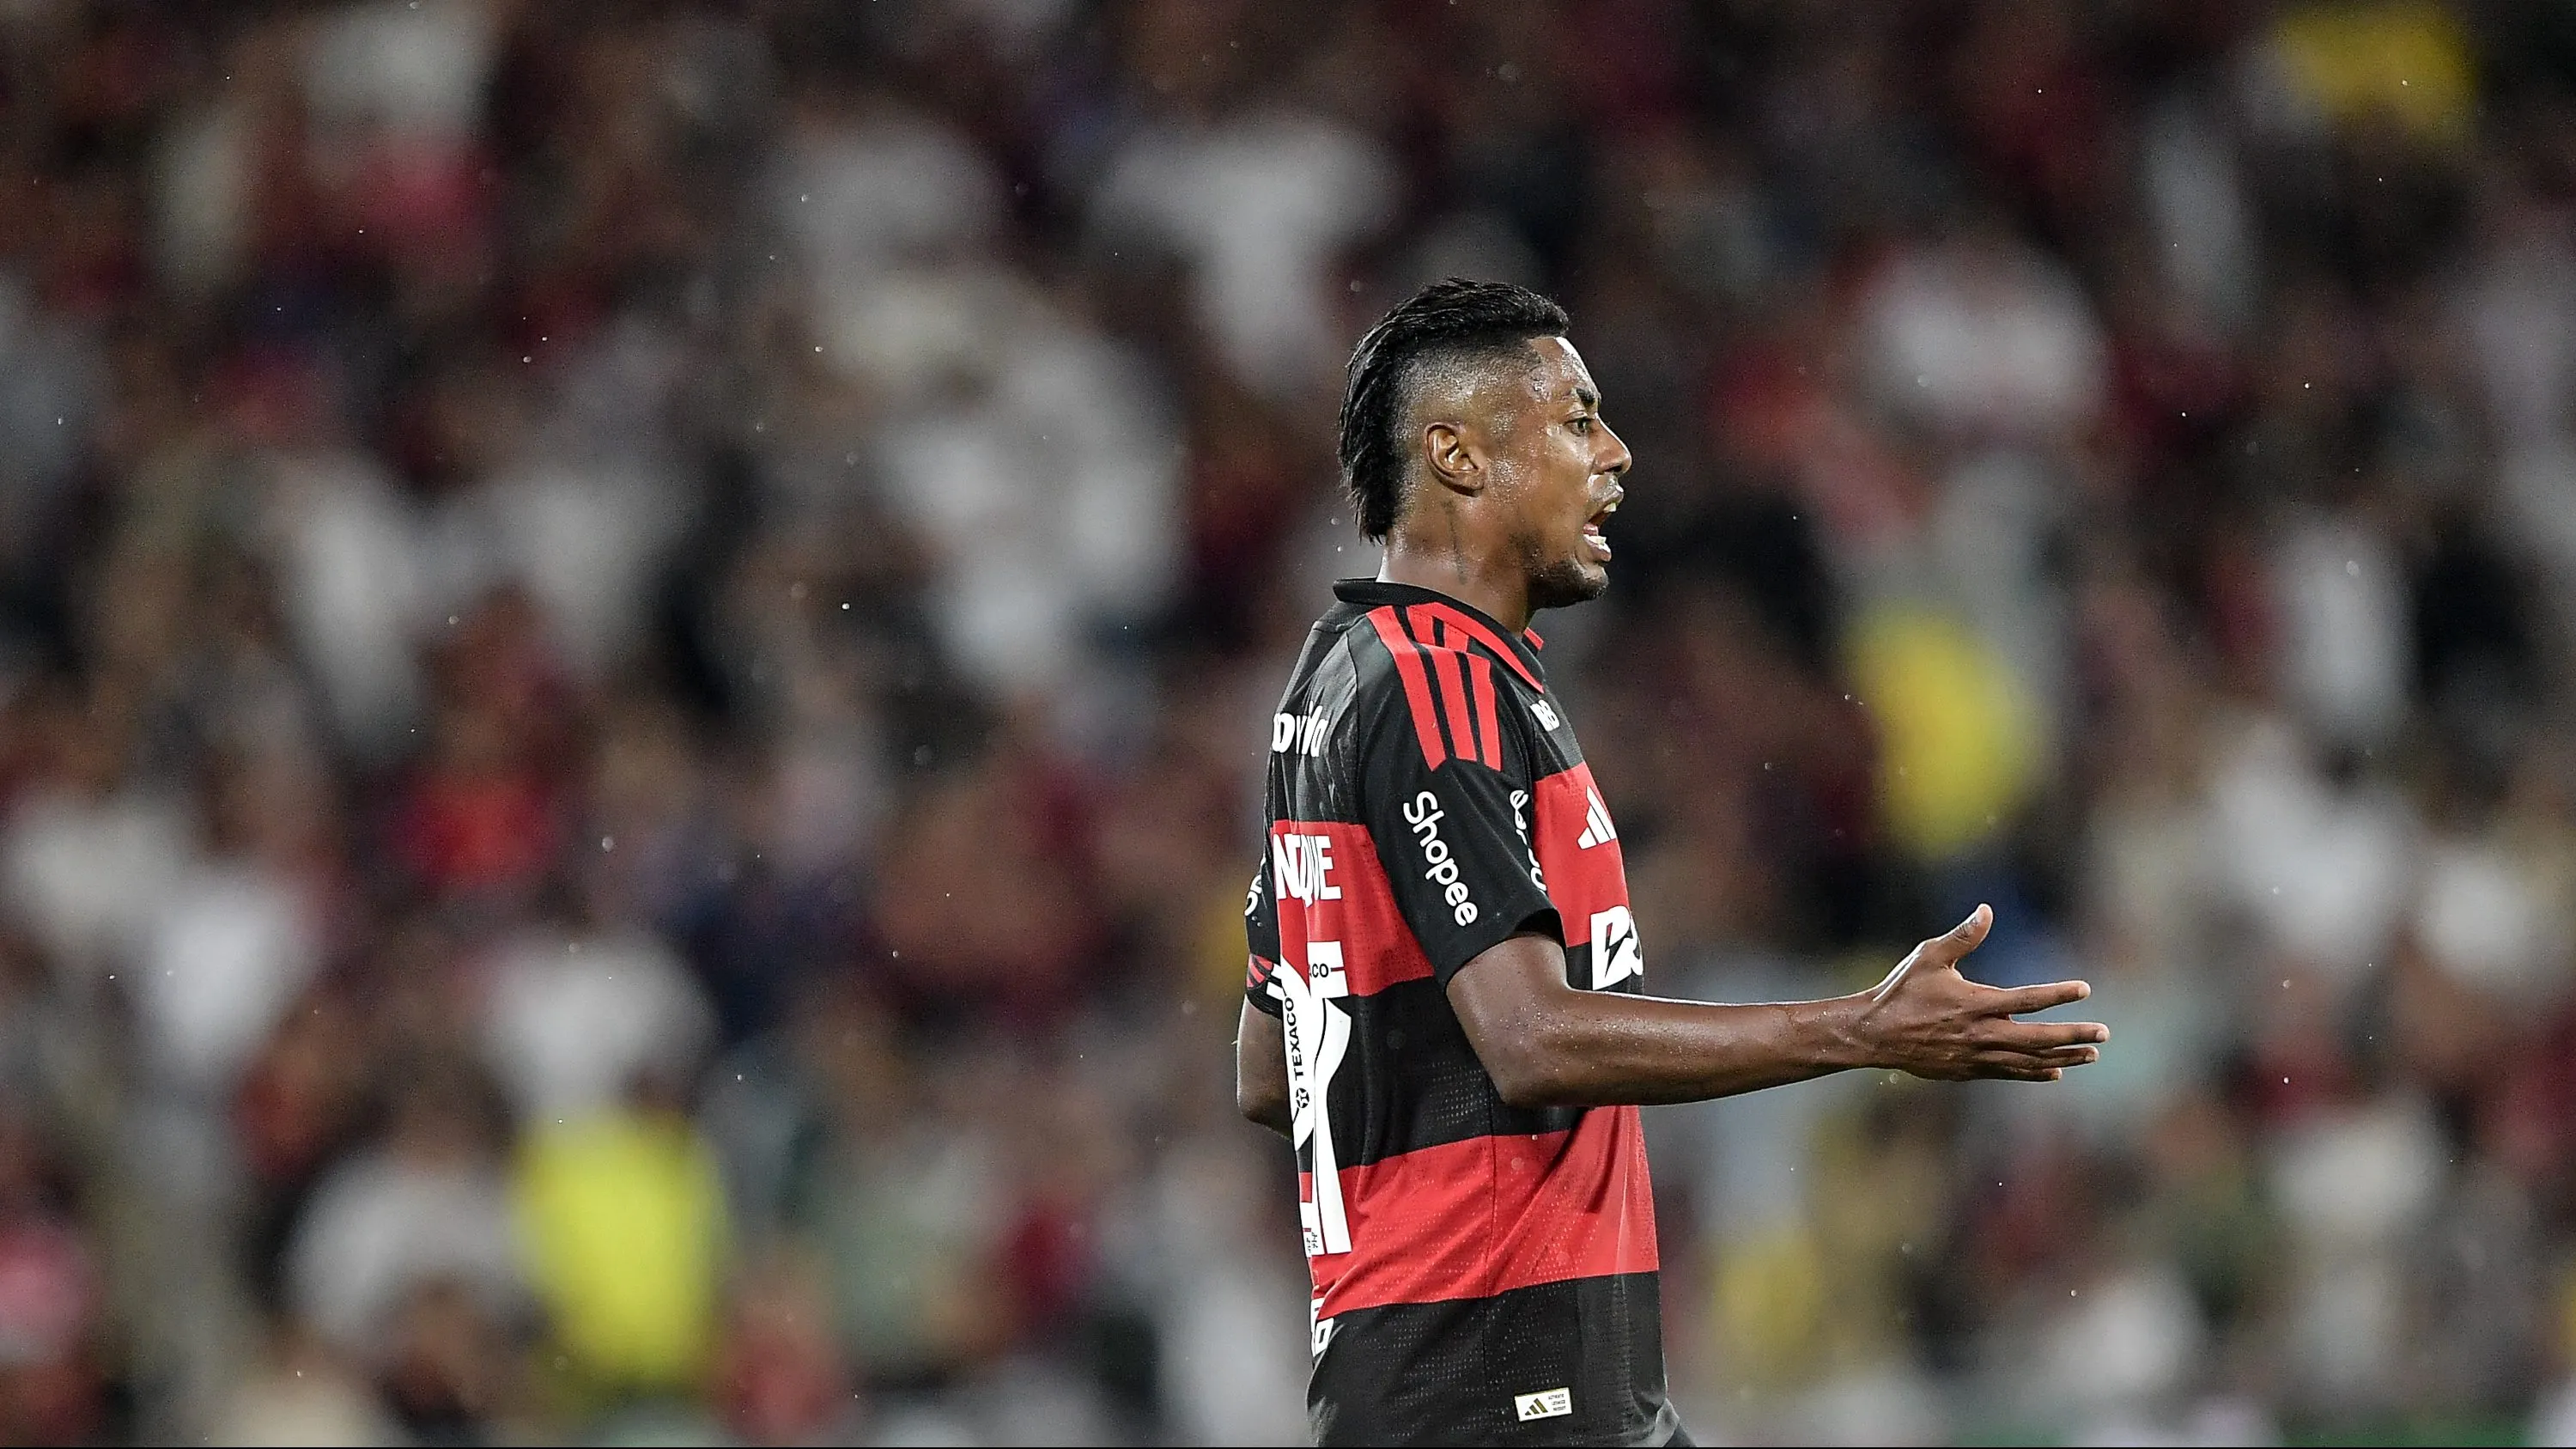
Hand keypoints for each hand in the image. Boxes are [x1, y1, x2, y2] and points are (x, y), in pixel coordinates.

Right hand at [1853, 905, 2107, 1081]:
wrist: (1874, 1035)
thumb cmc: (1900, 991)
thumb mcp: (1927, 956)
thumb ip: (1962, 936)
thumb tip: (1986, 910)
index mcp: (1975, 1003)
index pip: (2027, 999)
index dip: (2059, 994)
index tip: (2085, 990)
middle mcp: (1981, 1033)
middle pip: (2038, 1037)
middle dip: (2074, 1035)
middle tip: (2104, 1034)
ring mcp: (1976, 1056)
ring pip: (2029, 1061)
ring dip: (2063, 1057)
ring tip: (2091, 1056)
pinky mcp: (1968, 1071)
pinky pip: (2010, 1074)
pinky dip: (2035, 1073)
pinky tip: (2055, 1072)